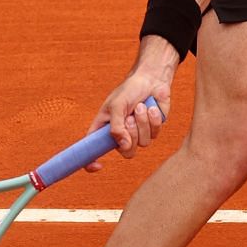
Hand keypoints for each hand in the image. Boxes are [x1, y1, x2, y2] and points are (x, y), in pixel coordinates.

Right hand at [85, 47, 173, 169]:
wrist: (151, 80)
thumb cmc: (129, 90)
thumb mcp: (117, 105)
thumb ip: (117, 127)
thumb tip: (124, 147)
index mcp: (104, 129)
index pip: (93, 150)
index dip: (92, 162)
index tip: (98, 166)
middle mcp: (120, 135)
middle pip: (126, 152)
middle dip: (131, 135)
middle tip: (130, 118)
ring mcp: (138, 134)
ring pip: (143, 143)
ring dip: (142, 122)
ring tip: (141, 106)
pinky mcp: (153, 130)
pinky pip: (155, 134)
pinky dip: (153, 120)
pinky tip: (151, 108)